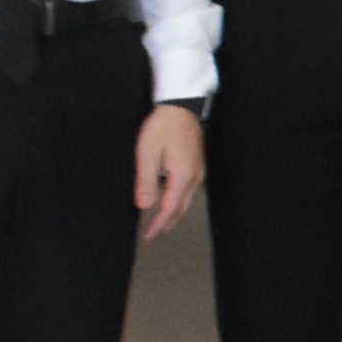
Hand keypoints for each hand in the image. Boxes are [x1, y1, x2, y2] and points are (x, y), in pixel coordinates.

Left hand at [135, 104, 204, 241]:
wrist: (180, 105)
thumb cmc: (164, 125)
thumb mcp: (147, 153)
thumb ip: (146, 181)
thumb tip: (144, 206)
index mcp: (182, 177)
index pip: (169, 209)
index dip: (158, 225)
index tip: (149, 236)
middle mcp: (193, 177)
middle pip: (181, 209)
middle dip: (167, 224)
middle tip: (153, 235)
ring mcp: (197, 170)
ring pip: (186, 200)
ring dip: (173, 213)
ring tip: (161, 222)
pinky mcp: (196, 164)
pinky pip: (188, 190)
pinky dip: (178, 201)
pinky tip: (171, 199)